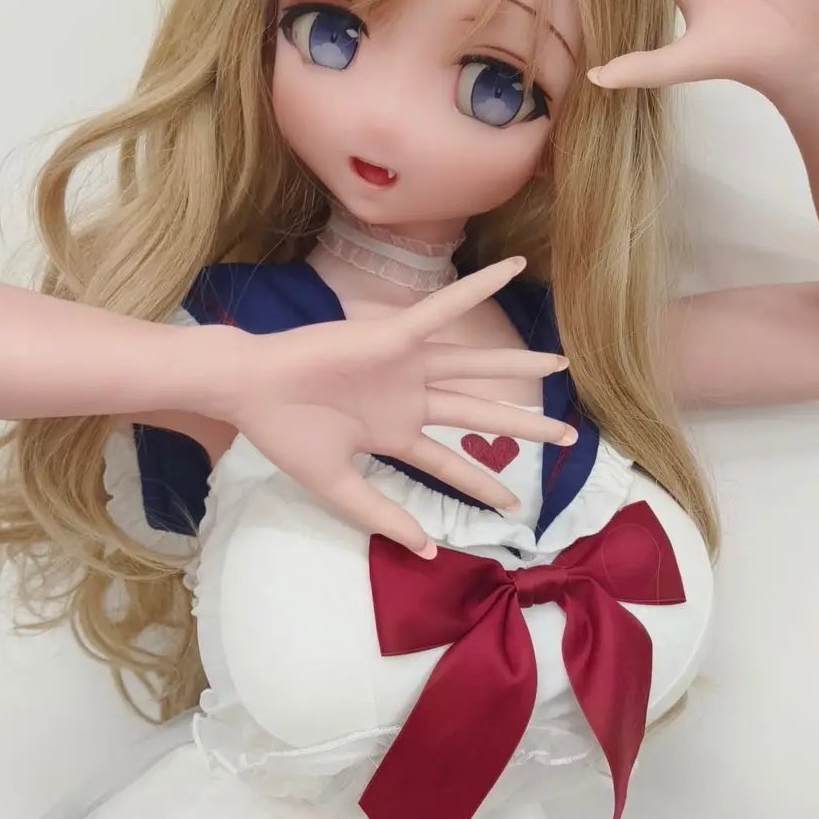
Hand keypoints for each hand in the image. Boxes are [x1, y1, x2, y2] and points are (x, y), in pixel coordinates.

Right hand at [219, 258, 574, 557]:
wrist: (249, 393)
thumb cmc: (283, 434)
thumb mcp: (337, 487)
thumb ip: (381, 514)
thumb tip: (425, 550)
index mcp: (393, 433)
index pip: (450, 462)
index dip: (482, 483)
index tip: (514, 504)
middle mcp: (408, 396)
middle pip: (477, 413)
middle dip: (523, 426)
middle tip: (568, 437)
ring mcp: (404, 364)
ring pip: (474, 366)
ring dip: (516, 366)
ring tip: (560, 366)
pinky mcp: (393, 335)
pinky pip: (444, 308)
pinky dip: (478, 287)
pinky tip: (512, 268)